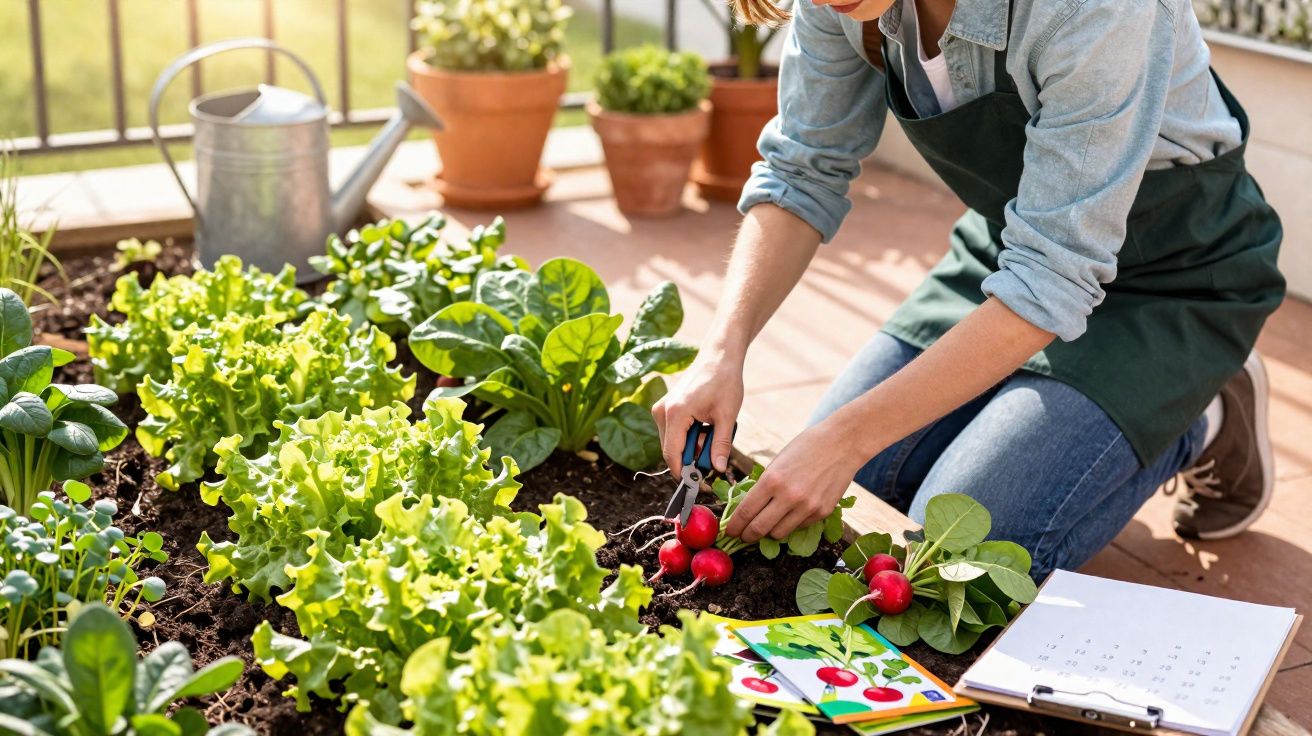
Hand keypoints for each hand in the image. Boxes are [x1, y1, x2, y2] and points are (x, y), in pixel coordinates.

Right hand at [652, 350, 744, 475]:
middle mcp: (662, 412)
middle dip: (693, 458)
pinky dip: (689, 437)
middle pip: (672, 451)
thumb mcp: (727, 416)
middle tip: (715, 452)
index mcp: (675, 414)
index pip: (672, 456)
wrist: (719, 356)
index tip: (702, 485)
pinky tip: (705, 425)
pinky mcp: (665, 408)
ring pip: (673, 443)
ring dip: (692, 447)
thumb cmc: (724, 381)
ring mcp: (661, 409)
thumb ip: (721, 445)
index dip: (685, 474)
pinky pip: (674, 433)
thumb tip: (718, 470)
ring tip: (713, 430)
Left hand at [724, 418, 868, 542]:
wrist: (842, 444)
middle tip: (743, 536)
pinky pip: (799, 527)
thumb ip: (764, 485)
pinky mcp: (822, 512)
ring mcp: (807, 507)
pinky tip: (789, 515)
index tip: (730, 531)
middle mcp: (788, 497)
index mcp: (772, 480)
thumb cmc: (806, 447)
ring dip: (769, 532)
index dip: (734, 526)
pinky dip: (790, 524)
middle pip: (759, 529)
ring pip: (779, 534)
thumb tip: (749, 507)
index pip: (746, 512)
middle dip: (747, 535)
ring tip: (766, 526)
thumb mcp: (777, 461)